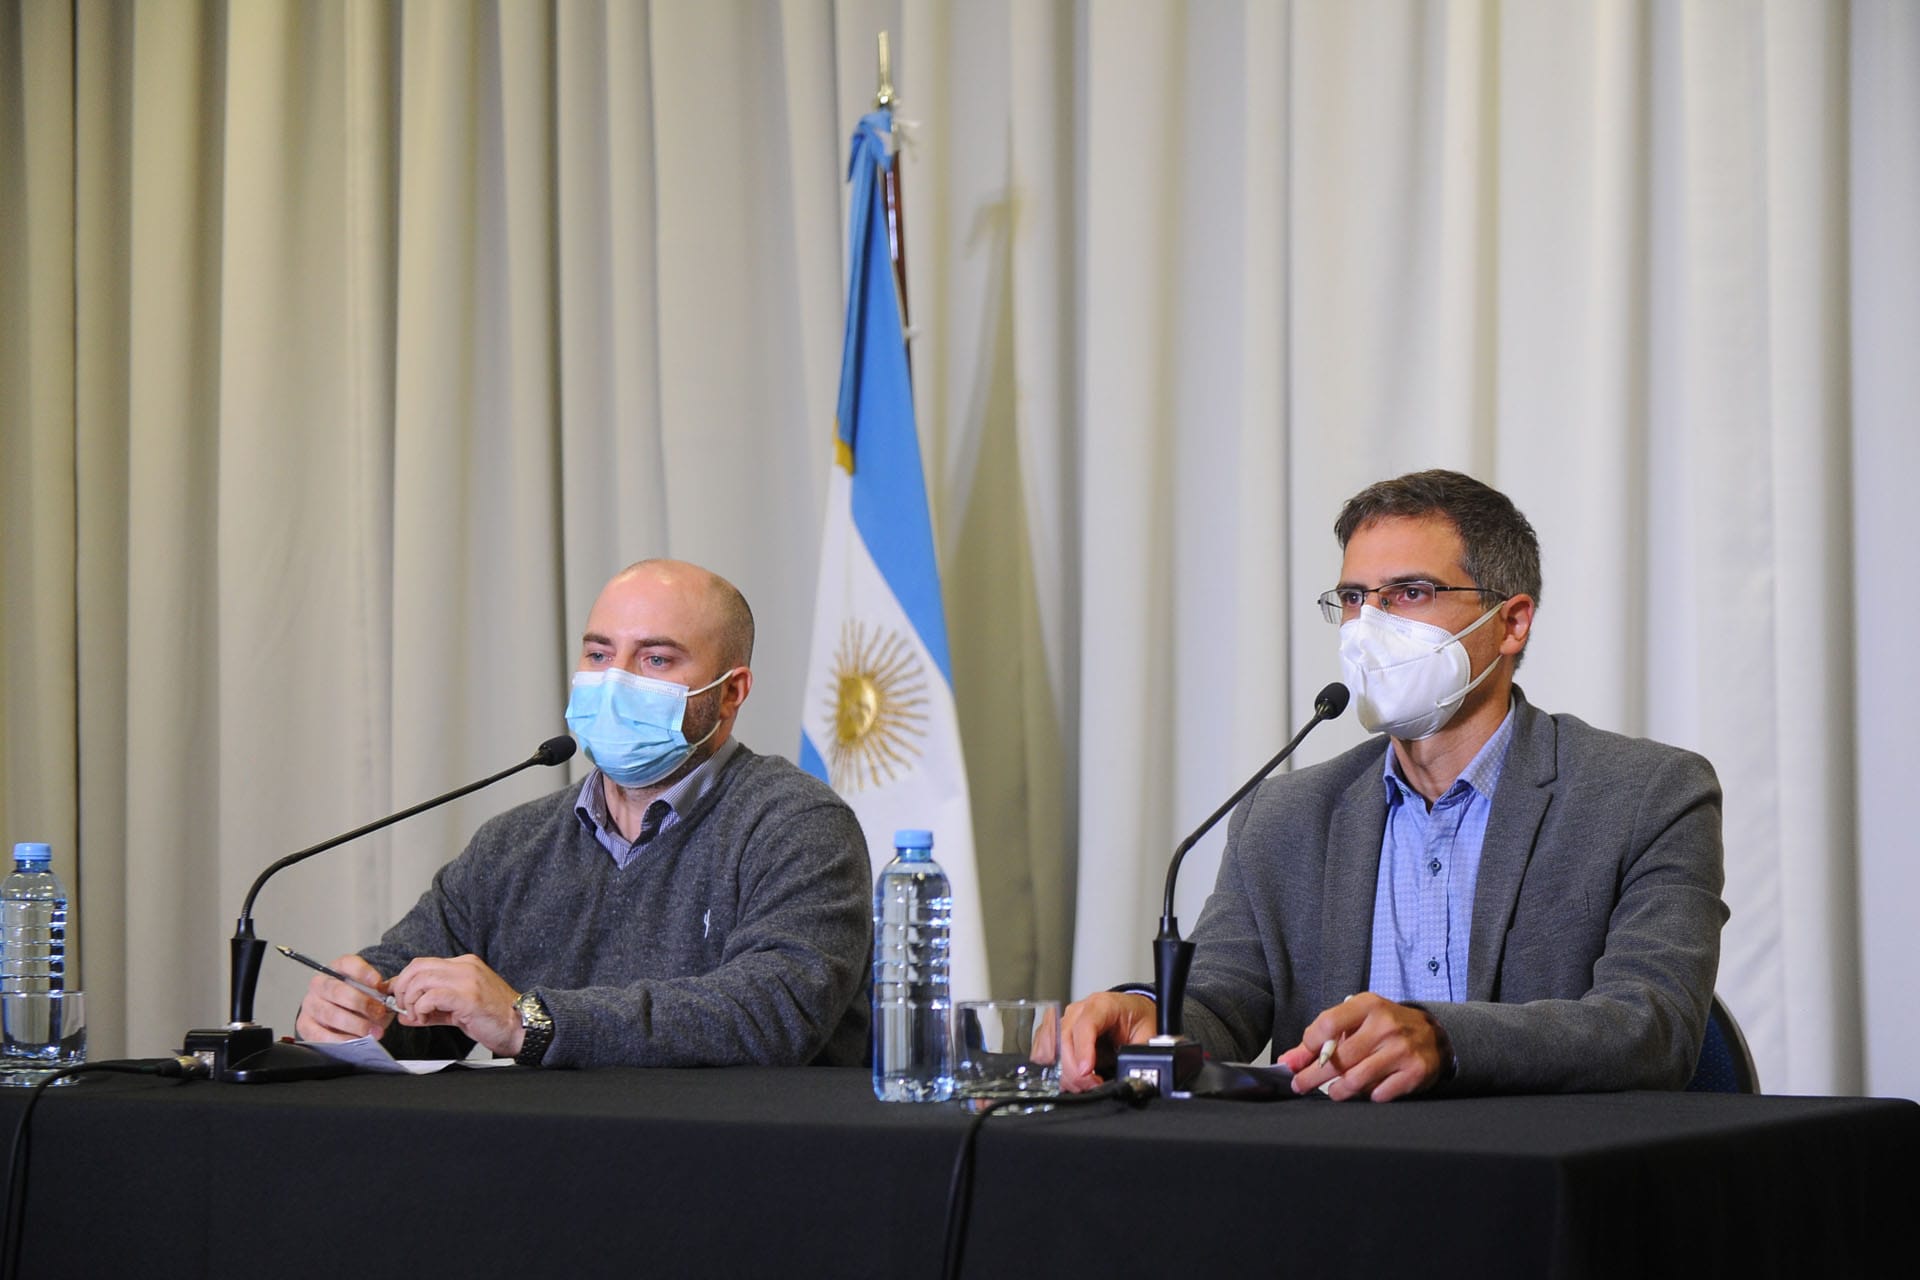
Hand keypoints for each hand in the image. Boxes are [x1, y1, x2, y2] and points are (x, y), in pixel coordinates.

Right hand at [295, 953, 396, 1042]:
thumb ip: (382, 992)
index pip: (347, 964)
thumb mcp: (371, 993)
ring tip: (374, 1031)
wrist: (338, 1018)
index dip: (363, 972)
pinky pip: (321, 1034)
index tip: (379, 984)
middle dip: (362, 1003)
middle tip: (379, 1012)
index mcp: (337, 970)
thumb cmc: (356, 1002)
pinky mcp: (305, 1025)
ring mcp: (311, 1004)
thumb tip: (393, 996)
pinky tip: (356, 1040)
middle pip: (337, 990)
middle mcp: (320, 985)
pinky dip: (341, 1039)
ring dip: (355, 1024)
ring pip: (330, 1014)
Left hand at [387, 954, 525, 1057]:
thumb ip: (433, 1009)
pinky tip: (425, 1019)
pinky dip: (421, 1008)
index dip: (403, 980)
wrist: (521, 1028)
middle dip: (402, 990)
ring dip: (411, 1001)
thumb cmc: (493, 1019)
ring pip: (421, 980)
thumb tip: (405, 1015)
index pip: (422, 963)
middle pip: (417, 967)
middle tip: (404, 1010)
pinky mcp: (468, 996)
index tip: (395, 998)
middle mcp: (465, 966)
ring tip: (416, 1017)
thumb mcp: (459, 1010)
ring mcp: (468, 979)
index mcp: (464, 964)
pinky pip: (432, 996)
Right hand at [1059, 992, 1157, 1091]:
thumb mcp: (1148, 1034)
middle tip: (1090, 1085)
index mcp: (1103, 1004)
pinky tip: (1065, 1077)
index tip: (1086, 1072)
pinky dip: (1050, 1066)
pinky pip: (1043, 1047)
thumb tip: (1133, 1075)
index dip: (1083, 1050)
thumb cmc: (1138, 1018)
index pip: (1085, 1024)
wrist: (1133, 1011)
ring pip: (1050, 1045)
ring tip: (1081, 1084)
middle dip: (1074, 1069)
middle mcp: (1080, 1009)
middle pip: (1064, 1037)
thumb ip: (1139, 1054)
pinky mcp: (1057, 1031)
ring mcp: (1066, 1019)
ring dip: (1063, 1070)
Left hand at [1278, 992, 1445, 1101]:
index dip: (1309, 1046)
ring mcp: (1401, 1050)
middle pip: (1339, 1058)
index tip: (1302, 1059)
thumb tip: (1288, 1061)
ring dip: (1338, 1090)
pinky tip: (1366, 1091)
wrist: (1434, 1034)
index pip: (1327, 1024)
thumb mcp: (1355, 1021)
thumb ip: (1321, 1038)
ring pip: (1356, 1080)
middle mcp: (1385, 1026)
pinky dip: (1367, 1096)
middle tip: (1300, 1085)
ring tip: (1333, 1091)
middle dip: (1312, 1076)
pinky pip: (1379, 1094)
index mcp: (1368, 1005)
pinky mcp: (1414, 1073)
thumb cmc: (1385, 1027)